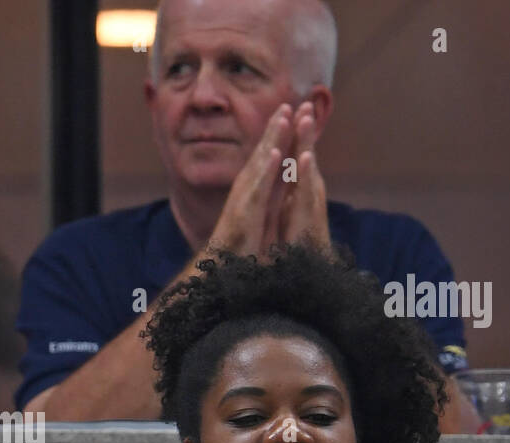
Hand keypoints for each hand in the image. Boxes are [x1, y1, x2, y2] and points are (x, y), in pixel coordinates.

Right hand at [202, 103, 292, 260]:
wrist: (220, 271)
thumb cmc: (239, 249)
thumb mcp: (258, 220)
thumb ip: (266, 201)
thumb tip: (276, 186)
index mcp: (254, 193)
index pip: (268, 160)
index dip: (278, 137)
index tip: (289, 114)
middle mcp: (247, 192)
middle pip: (263, 154)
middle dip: (275, 128)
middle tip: (287, 103)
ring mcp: (244, 200)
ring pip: (261, 164)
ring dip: (272, 139)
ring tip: (284, 116)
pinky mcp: (245, 213)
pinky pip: (258, 188)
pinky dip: (267, 169)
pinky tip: (277, 152)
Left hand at [278, 102, 330, 251]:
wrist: (306, 269)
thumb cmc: (295, 243)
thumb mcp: (288, 213)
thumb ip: (289, 193)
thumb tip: (286, 176)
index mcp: (299, 189)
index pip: (297, 156)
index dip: (296, 134)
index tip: (293, 109)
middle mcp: (307, 192)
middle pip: (306, 155)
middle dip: (305, 130)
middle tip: (305, 102)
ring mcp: (310, 202)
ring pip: (308, 167)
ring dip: (307, 142)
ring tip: (305, 119)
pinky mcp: (309, 216)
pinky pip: (307, 190)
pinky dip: (306, 172)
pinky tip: (304, 156)